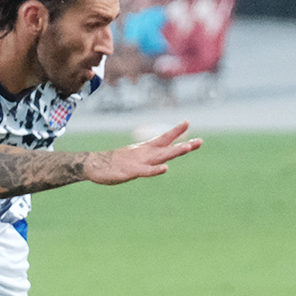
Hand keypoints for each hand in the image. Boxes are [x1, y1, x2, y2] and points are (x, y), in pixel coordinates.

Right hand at [85, 121, 202, 184]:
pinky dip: (156, 170)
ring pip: (160, 156)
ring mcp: (139, 162)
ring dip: (174, 152)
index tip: (188, 123)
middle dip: (184, 144)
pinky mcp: (131, 172)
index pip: (164, 138)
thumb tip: (157, 159)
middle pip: (168, 147)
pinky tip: (165, 168)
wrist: (95, 165)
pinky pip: (146, 171)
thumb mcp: (134, 158)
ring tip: (187, 148)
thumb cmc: (115, 162)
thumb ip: (147, 158)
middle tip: (200, 141)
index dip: (176, 132)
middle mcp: (145, 153)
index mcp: (146, 149)